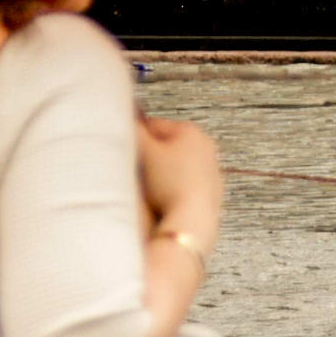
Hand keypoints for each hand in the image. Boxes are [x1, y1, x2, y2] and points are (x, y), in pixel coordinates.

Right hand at [136, 118, 227, 248]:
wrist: (192, 217)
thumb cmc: (171, 182)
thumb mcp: (145, 153)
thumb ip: (133, 132)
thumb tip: (125, 119)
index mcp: (190, 130)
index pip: (154, 124)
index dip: (136, 135)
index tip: (125, 146)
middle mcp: (205, 145)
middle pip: (167, 145)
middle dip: (149, 154)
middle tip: (135, 166)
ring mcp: (210, 168)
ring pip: (175, 164)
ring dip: (160, 171)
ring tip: (147, 185)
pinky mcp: (210, 190)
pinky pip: (183, 183)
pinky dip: (172, 186)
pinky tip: (162, 197)